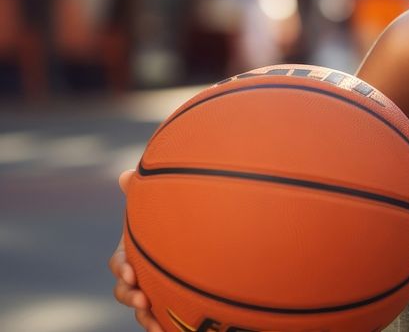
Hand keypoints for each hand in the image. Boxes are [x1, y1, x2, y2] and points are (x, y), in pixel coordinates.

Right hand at [108, 169, 163, 331]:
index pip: (118, 261)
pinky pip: (163, 317)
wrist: (208, 236)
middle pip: (124, 289)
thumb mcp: (161, 203)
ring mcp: (155, 287)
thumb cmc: (179, 216)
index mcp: (134, 249)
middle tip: (142, 300)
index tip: (129, 272)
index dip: (120, 268)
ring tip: (154, 324)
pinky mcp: (171, 299)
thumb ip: (144, 191)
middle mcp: (141, 271)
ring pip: (141, 307)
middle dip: (129, 296)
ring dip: (144, 316)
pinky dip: (162, 325)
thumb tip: (126, 174)